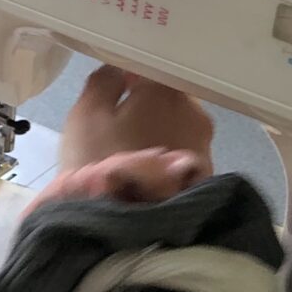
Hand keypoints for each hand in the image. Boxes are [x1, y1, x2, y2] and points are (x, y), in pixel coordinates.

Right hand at [57, 65, 214, 177]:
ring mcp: (204, 145)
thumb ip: (104, 81)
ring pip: (178, 125)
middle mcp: (194, 111)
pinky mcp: (205, 175)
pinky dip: (168, 155)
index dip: (133, 76)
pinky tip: (148, 172)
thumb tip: (121, 70)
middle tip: (121, 125)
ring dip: (160, 131)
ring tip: (133, 152)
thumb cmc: (97, 162)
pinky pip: (183, 153)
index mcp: (164, 89)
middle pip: (169, 97)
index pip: (153, 66)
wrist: (120, 225)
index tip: (117, 89)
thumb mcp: (85, 114)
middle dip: (149, 105)